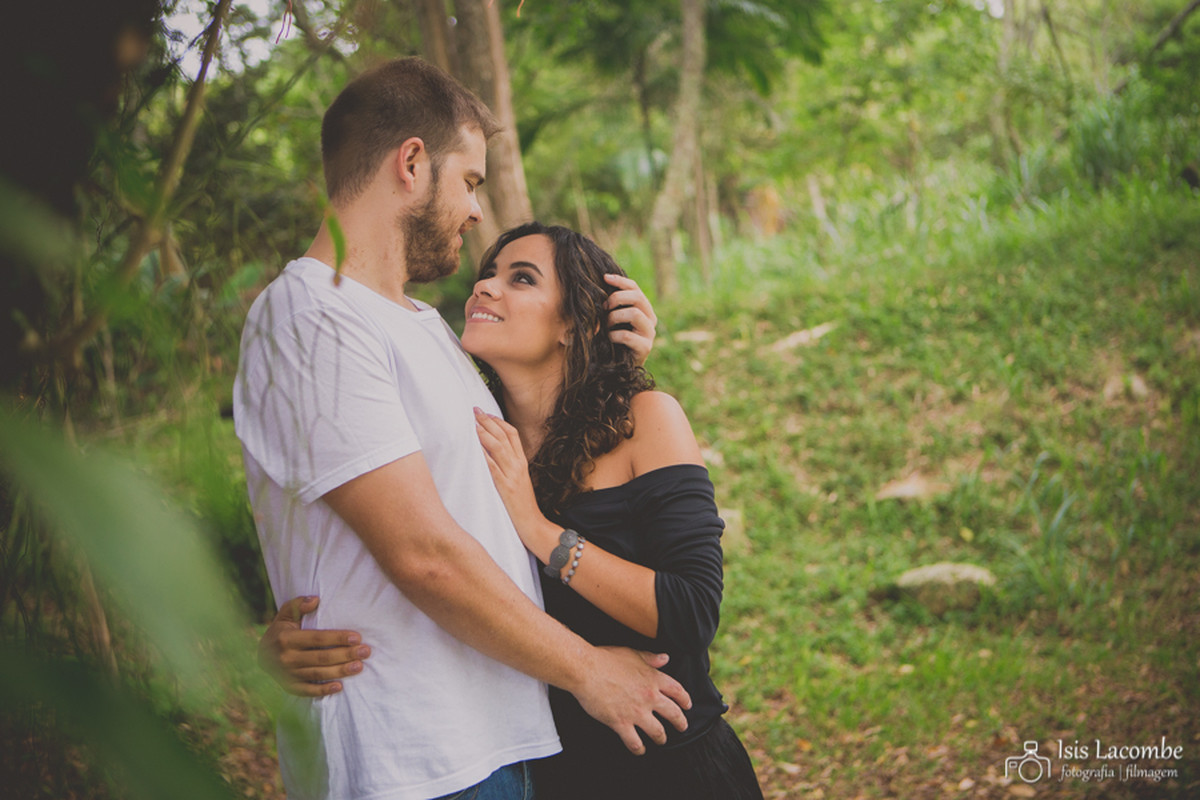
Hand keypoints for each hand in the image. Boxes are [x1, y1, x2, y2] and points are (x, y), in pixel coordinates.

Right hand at [258, 596, 370, 696]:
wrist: (260, 654)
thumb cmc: (280, 630)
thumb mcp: (285, 614)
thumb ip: (298, 604)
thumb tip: (315, 600)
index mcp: (287, 638)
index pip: (318, 638)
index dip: (338, 638)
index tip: (357, 637)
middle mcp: (286, 658)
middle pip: (322, 657)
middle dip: (346, 655)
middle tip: (365, 652)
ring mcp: (287, 674)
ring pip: (318, 673)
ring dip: (340, 671)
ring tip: (359, 667)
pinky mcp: (288, 686)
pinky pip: (307, 690)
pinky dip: (323, 690)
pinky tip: (339, 687)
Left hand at [474, 408, 543, 536]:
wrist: (532, 524)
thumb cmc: (522, 505)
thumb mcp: (519, 481)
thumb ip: (509, 466)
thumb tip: (492, 454)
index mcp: (522, 462)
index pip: (513, 434)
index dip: (499, 421)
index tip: (486, 413)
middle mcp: (518, 465)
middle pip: (503, 436)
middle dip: (488, 421)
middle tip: (474, 411)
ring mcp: (512, 475)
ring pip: (498, 447)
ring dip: (484, 433)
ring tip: (472, 423)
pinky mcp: (505, 487)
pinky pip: (492, 467)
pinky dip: (483, 455)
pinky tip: (473, 447)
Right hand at [572, 647, 690, 754]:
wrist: (586, 670)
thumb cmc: (605, 659)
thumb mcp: (631, 654)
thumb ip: (650, 658)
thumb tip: (664, 658)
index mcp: (653, 678)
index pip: (677, 691)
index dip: (685, 699)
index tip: (687, 705)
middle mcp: (649, 696)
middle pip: (673, 714)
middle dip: (680, 723)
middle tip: (682, 727)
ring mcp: (636, 712)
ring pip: (658, 731)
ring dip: (661, 738)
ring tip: (661, 740)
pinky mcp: (621, 723)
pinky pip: (635, 742)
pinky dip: (639, 748)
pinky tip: (640, 750)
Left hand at [604, 273, 656, 365]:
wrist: (619, 367)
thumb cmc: (613, 340)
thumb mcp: (612, 319)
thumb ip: (611, 305)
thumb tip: (599, 285)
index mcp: (644, 309)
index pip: (635, 288)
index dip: (620, 281)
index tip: (605, 278)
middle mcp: (650, 319)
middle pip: (637, 298)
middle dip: (617, 298)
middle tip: (604, 306)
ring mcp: (649, 334)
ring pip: (635, 314)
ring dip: (615, 317)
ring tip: (607, 324)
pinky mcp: (645, 348)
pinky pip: (628, 335)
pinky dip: (614, 335)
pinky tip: (609, 338)